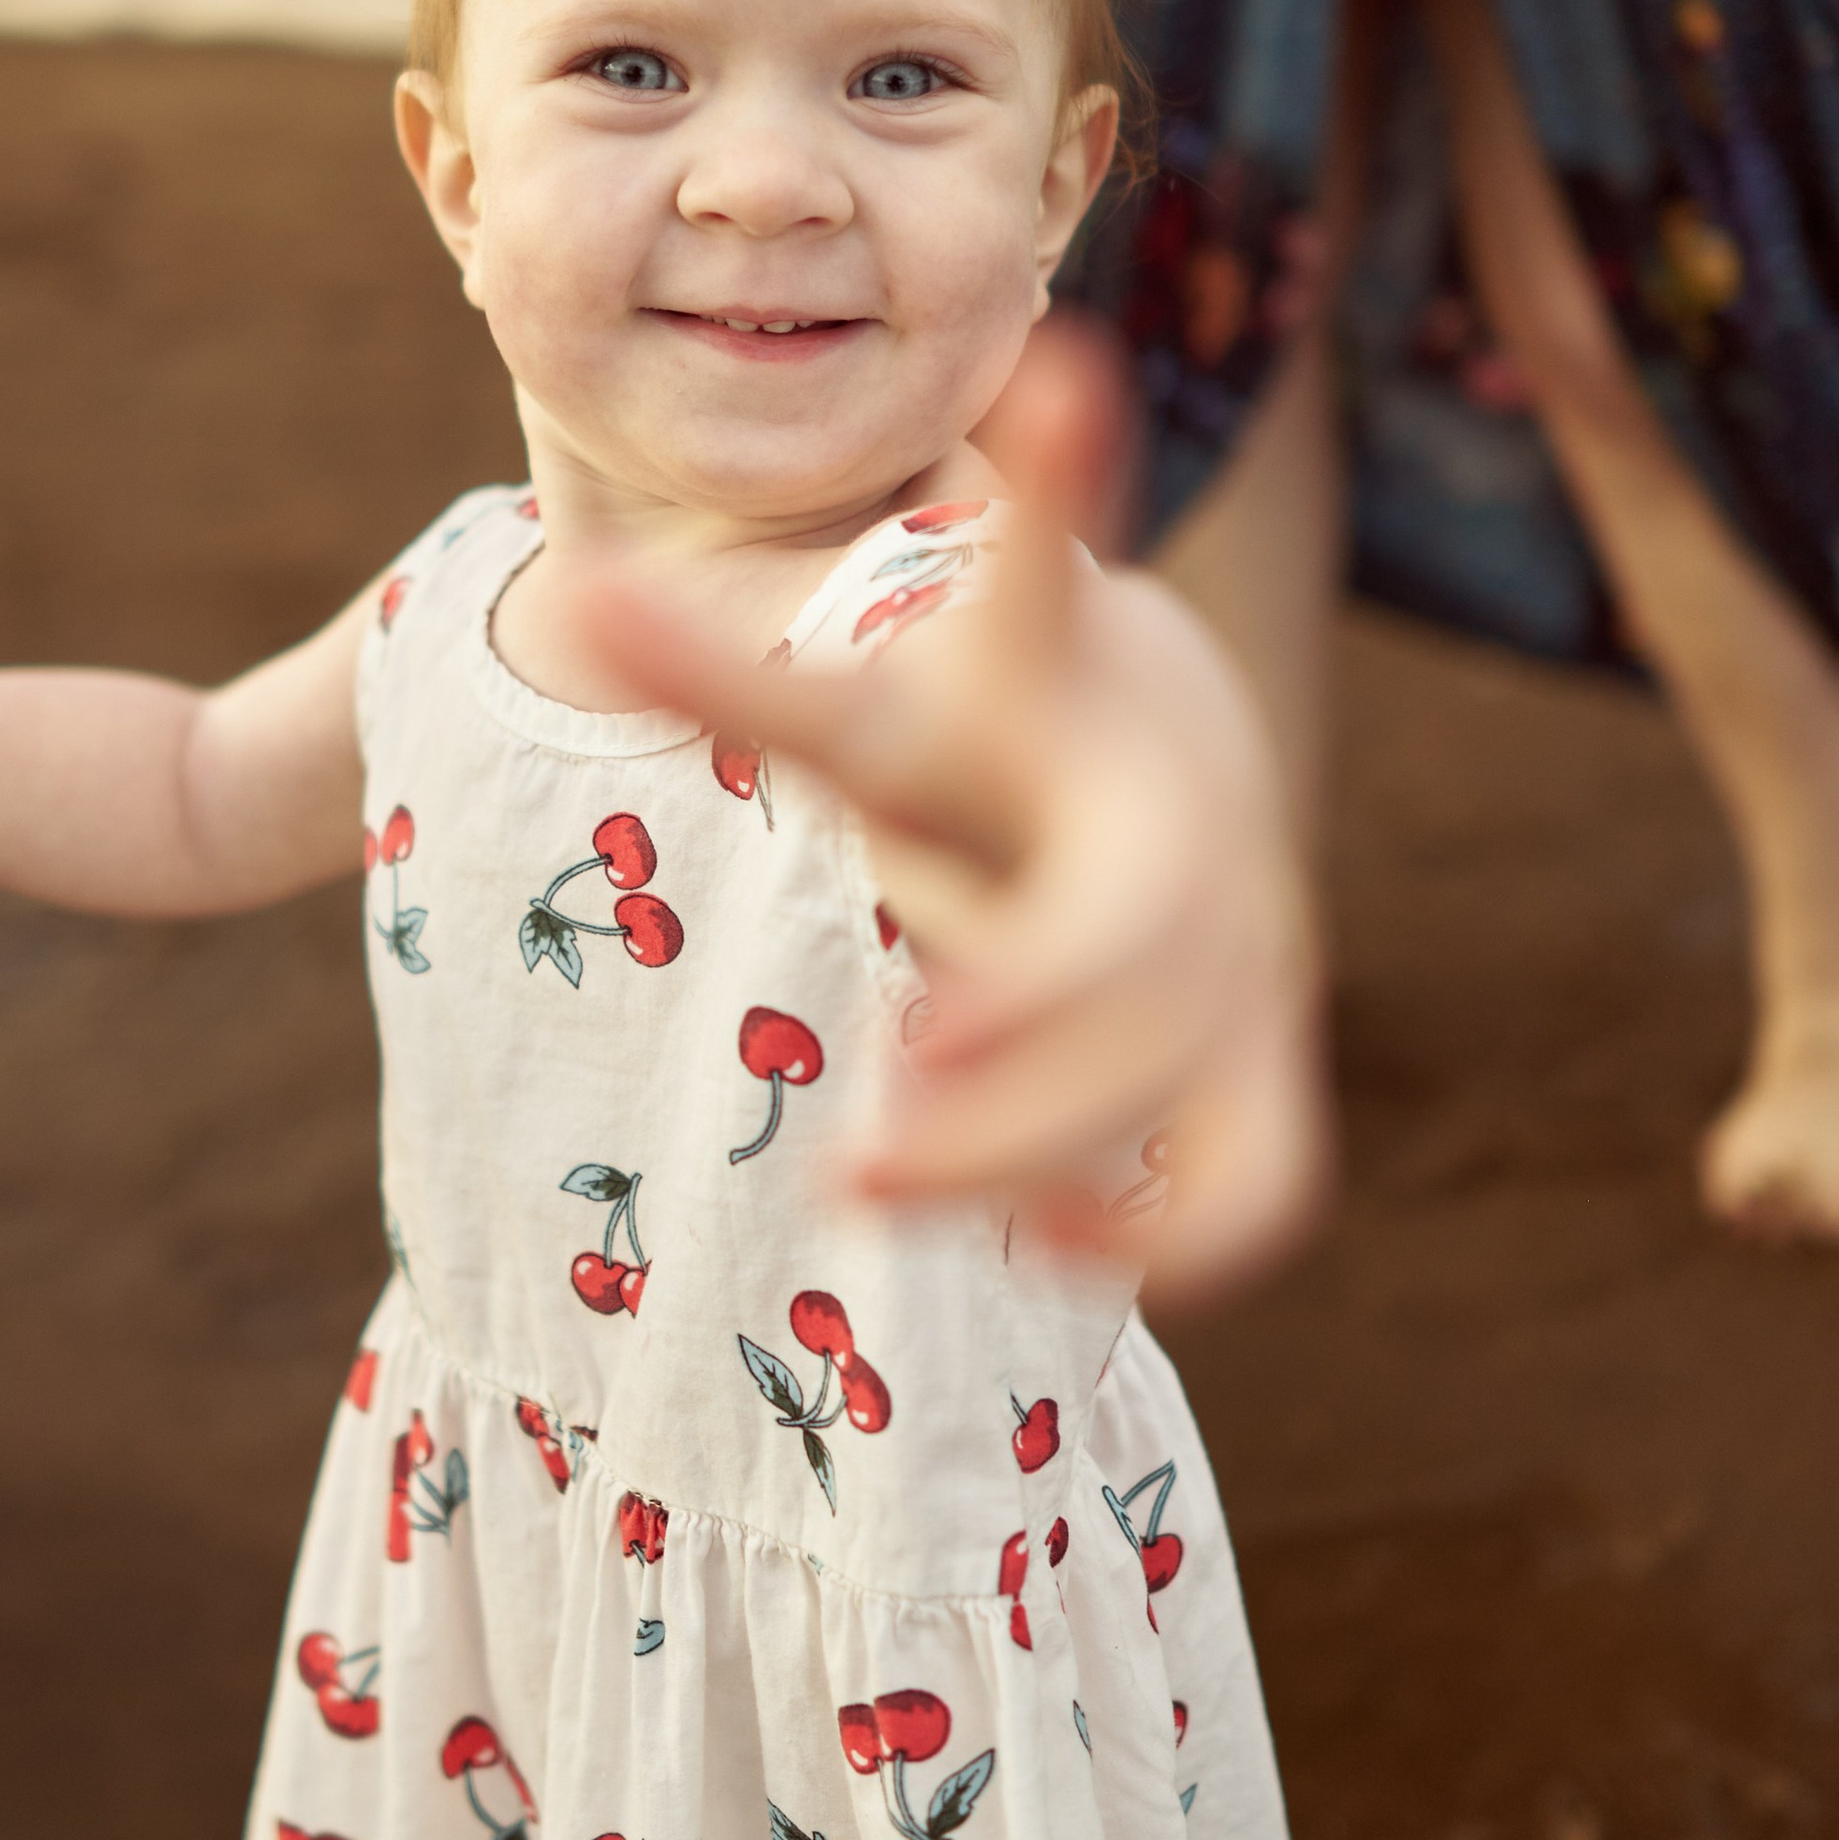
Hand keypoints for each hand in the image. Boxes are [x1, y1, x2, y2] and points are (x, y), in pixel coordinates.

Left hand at [567, 332, 1328, 1304]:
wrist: (1160, 690)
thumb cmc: (987, 703)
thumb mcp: (871, 694)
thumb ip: (726, 669)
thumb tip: (577, 590)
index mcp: (1122, 795)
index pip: (1107, 906)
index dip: (1030, 1001)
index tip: (922, 1049)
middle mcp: (1217, 891)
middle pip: (1147, 1040)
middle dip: (1012, 1125)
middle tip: (855, 1175)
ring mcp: (1255, 980)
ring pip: (1217, 1132)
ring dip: (1063, 1179)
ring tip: (890, 1196)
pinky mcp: (1260, 1056)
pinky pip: (1260, 1182)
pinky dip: (1177, 1241)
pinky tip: (1042, 1250)